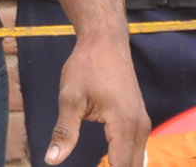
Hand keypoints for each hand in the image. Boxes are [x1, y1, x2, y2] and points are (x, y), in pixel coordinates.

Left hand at [47, 38, 148, 166]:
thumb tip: (52, 160)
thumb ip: (65, 131)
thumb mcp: (70, 98)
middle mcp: (140, 128)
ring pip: (136, 162)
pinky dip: (125, 163)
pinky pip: (135, 152)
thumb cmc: (87, 65)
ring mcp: (142, 124)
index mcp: (124, 124)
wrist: (106, 41)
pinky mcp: (139, 121)